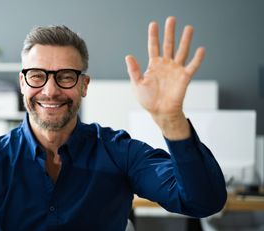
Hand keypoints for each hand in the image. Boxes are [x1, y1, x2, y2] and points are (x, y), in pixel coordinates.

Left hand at [125, 16, 204, 138]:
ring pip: (181, 52)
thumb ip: (134, 70)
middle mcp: (166, 65)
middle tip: (171, 19)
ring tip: (189, 28)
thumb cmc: (148, 100)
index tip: (153, 24)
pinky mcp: (184, 78)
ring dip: (185, 40)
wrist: (160, 112)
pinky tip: (201, 49)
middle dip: (170, 32)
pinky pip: (192, 66)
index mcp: (154, 65)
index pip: (153, 46)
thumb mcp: (137, 84)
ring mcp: (176, 70)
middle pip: (168, 45)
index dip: (153, 35)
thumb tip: (128, 56)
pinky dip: (197, 59)